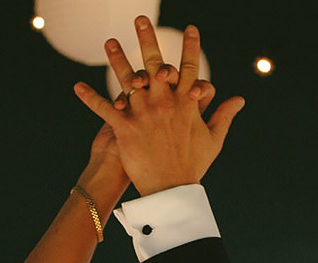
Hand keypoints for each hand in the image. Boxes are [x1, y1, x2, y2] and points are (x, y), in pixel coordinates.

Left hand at [73, 20, 243, 196]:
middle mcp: (164, 102)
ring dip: (117, 59)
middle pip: (155, 63)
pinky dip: (90, 98)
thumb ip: (224, 115)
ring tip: (109, 40)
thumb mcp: (214, 139)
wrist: (171, 189)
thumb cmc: (193, 166)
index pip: (189, 67)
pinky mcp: (125, 128)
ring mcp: (144, 113)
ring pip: (128, 79)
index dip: (192, 46)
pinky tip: (77, 87)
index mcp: (186, 102)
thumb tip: (240, 99)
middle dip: (148, 39)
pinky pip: (105, 109)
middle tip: (140, 18)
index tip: (192, 28)